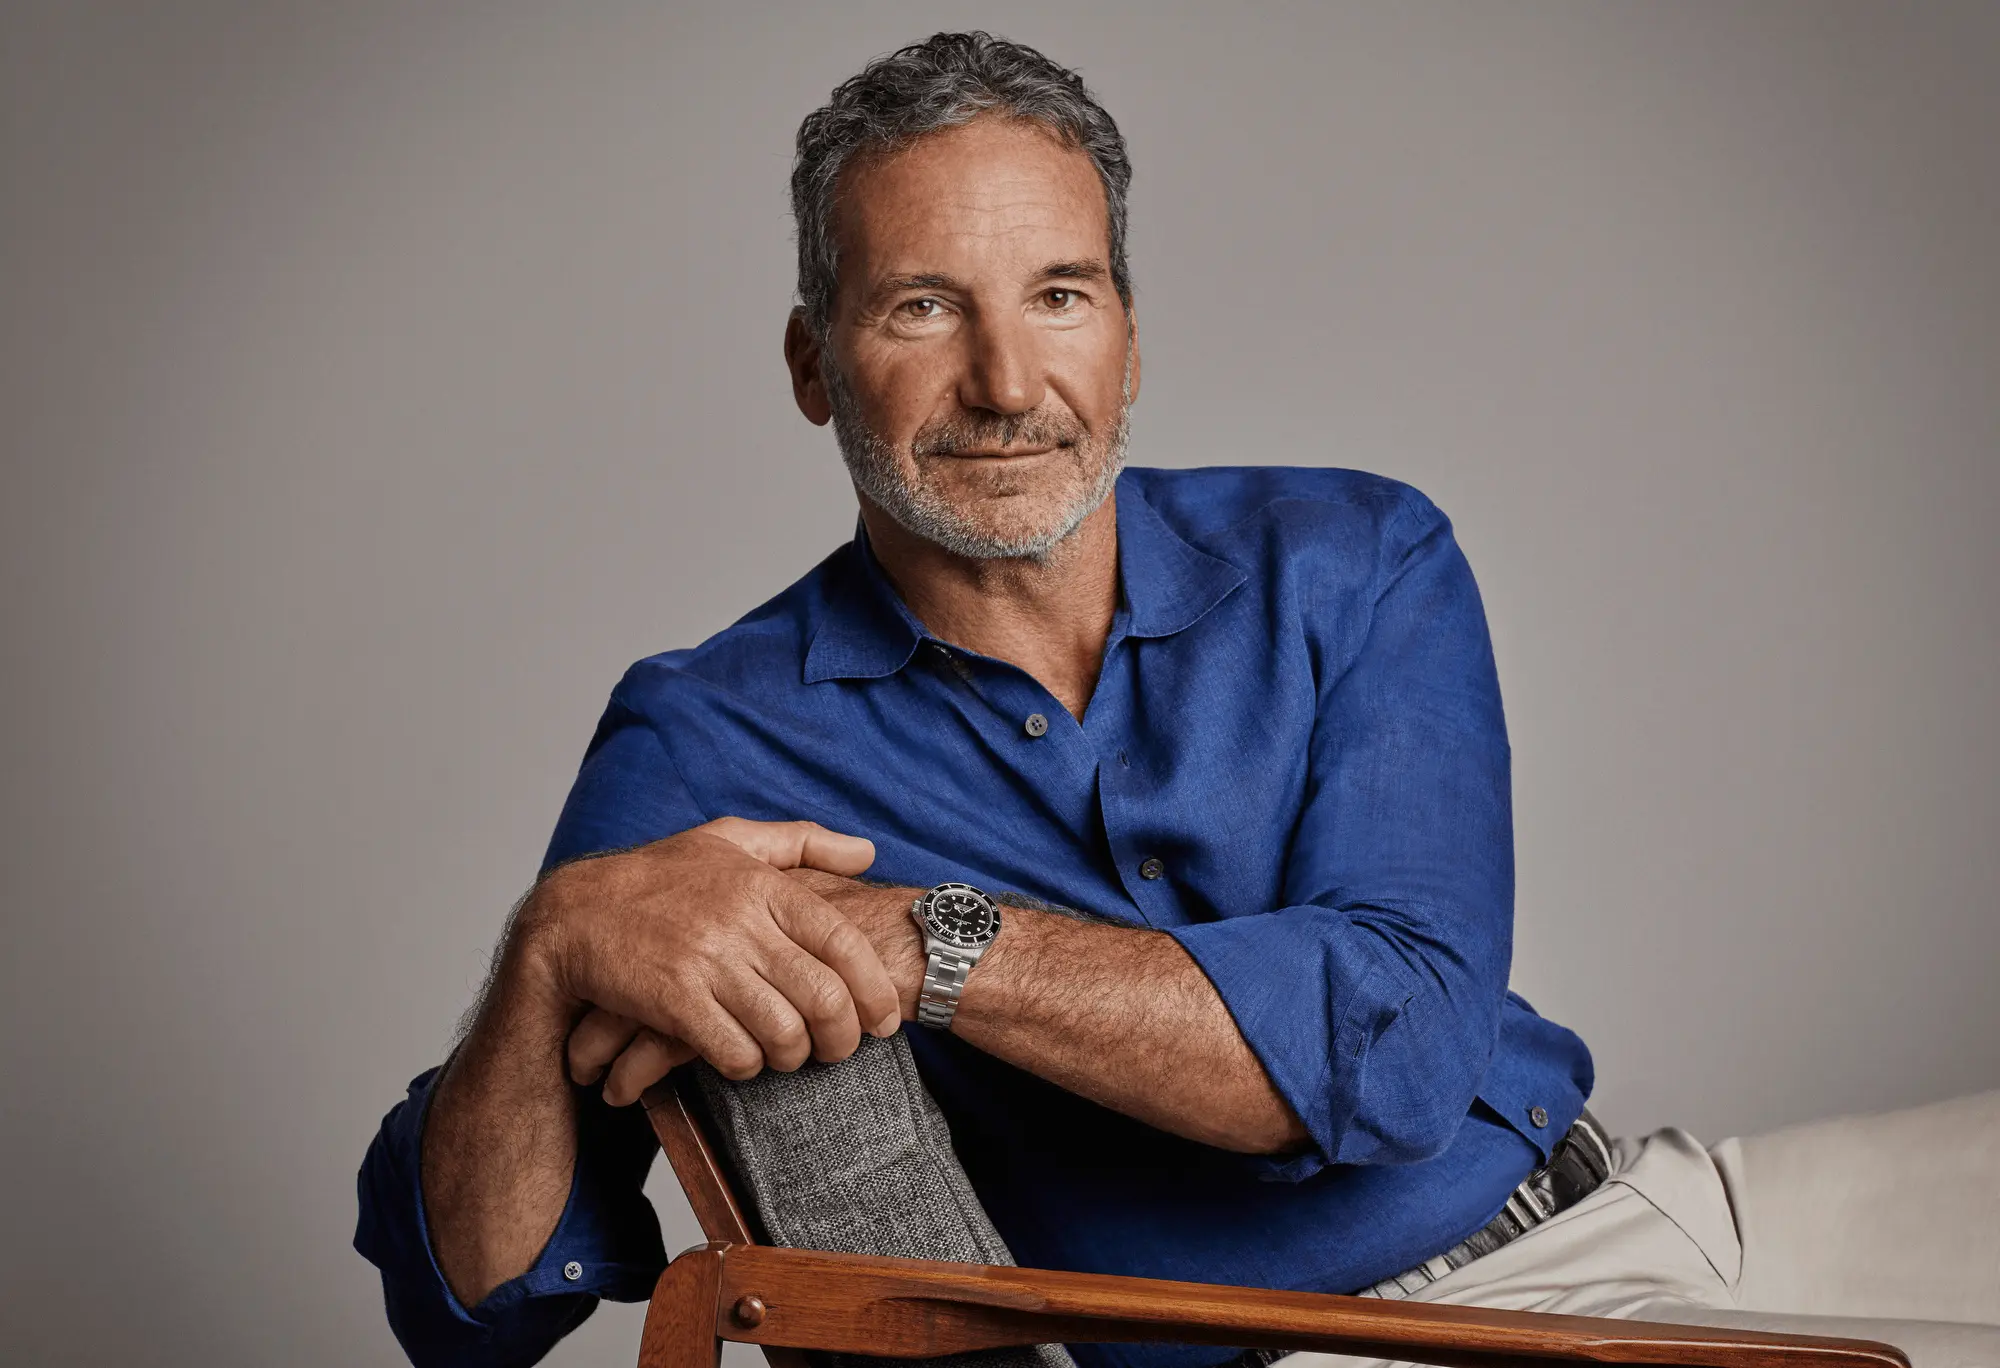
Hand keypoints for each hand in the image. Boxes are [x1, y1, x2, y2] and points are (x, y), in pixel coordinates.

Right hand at [519, 817, 901, 1100]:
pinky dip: (748, 1065)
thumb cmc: (657, 878)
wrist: (573, 913)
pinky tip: (742, 1058)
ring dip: (793, 1057)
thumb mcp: (728, 840)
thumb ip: (803, 842)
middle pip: (824, 997)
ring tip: (788, 1056)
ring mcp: (707, 962)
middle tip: (840, 1051)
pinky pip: (735, 1052)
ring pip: (784, 1033)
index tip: (884, 1018)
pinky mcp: (673, 1000)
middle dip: (843, 1038)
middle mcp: (741, 921)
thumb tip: (867, 853)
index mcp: (762, 885)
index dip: (873, 989)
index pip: (843, 941)